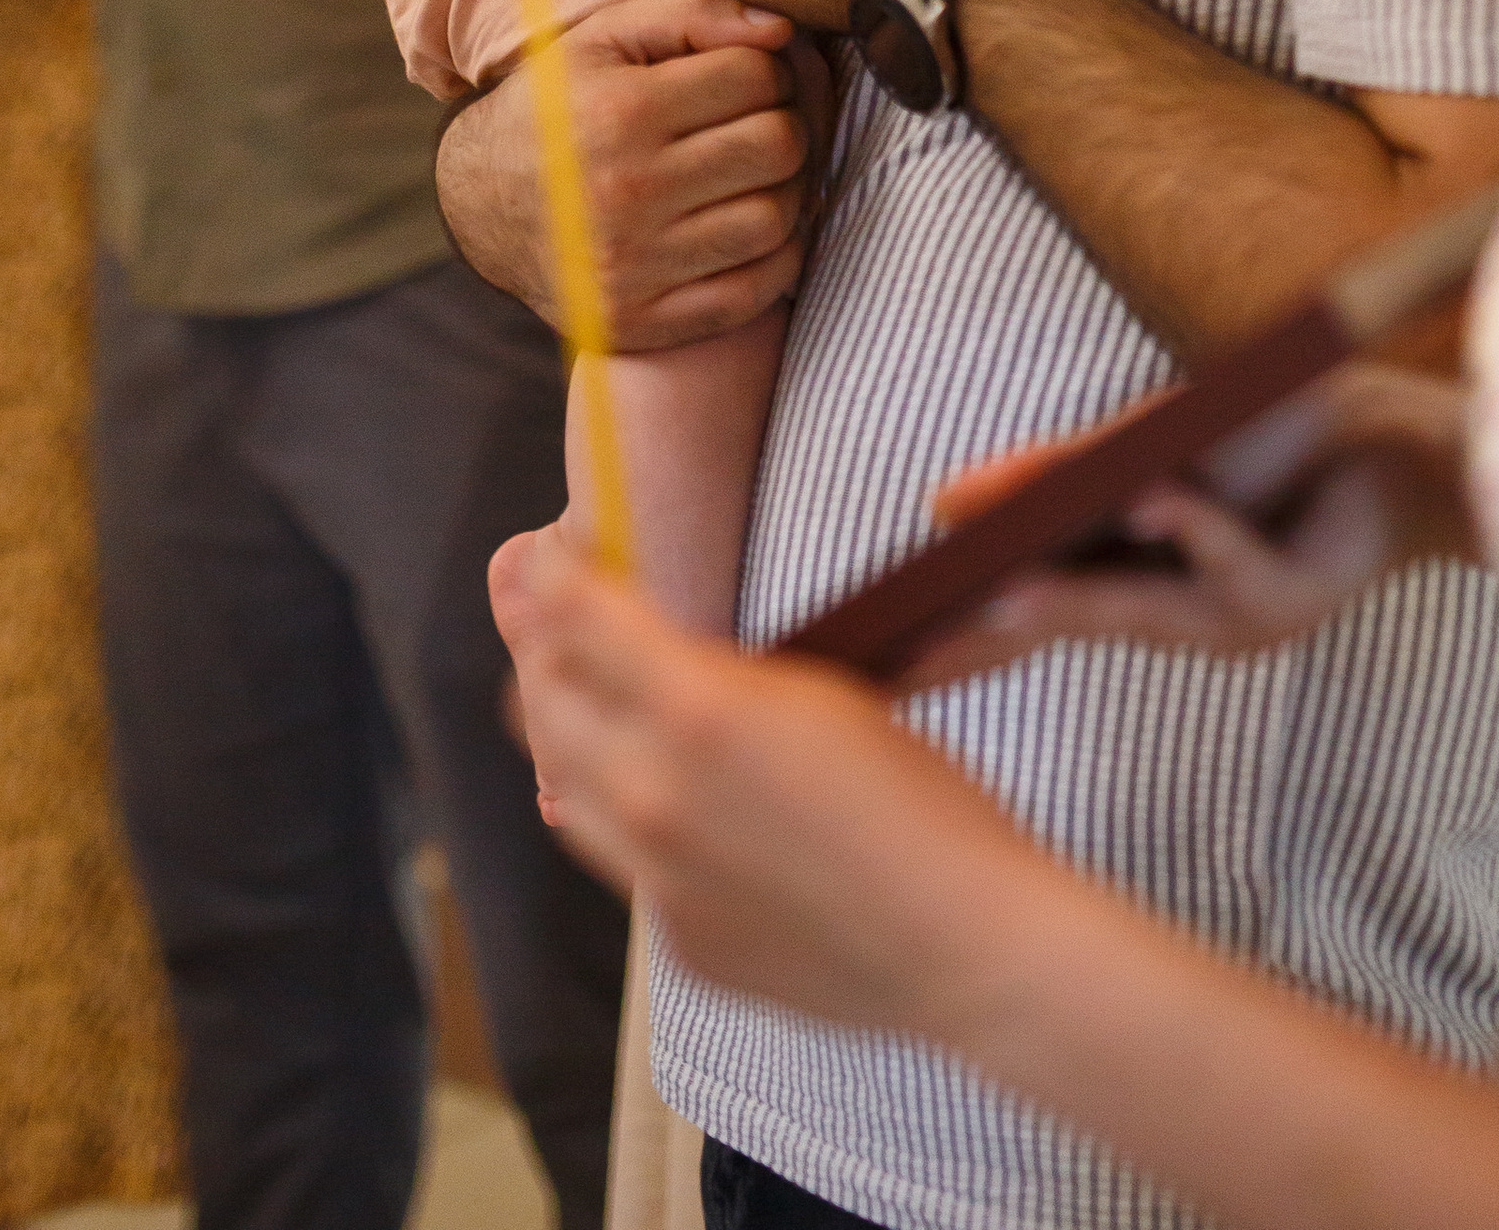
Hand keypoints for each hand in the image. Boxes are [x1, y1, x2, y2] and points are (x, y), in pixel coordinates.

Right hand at [437, 0, 810, 349]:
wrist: (481, 205)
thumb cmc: (560, 106)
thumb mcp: (606, 36)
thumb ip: (692, 10)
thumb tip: (780, 29)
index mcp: (621, 111)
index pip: (757, 77)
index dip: (769, 68)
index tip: (749, 79)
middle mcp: (627, 190)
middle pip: (779, 147)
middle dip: (787, 125)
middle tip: (762, 124)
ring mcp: (636, 265)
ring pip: (776, 220)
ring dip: (786, 191)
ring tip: (754, 175)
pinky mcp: (645, 320)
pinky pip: (755, 290)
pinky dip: (774, 257)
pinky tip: (746, 226)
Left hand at [494, 547, 1029, 1040]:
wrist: (961, 942)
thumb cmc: (919, 797)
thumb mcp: (819, 687)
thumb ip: (711, 661)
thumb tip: (638, 627)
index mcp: (697, 711)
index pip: (569, 615)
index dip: (544, 573)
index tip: (538, 553)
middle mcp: (654, 797)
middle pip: (540, 698)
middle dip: (538, 644)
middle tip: (548, 613)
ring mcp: (657, 881)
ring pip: (559, 784)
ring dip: (564, 730)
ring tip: (587, 695)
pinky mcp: (677, 945)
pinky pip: (619, 861)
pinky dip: (624, 814)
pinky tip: (661, 795)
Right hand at [891, 363, 1479, 691]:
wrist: (1392, 439)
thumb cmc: (1270, 434)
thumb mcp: (1148, 447)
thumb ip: (1060, 477)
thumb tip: (947, 504)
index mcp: (1133, 578)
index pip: (1027, 618)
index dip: (954, 644)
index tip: (876, 663)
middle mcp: (1176, 614)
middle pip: (1065, 627)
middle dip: (983, 645)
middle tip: (905, 656)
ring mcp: (1233, 617)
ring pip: (1141, 611)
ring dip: (1073, 600)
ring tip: (997, 595)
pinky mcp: (1294, 597)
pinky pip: (1232, 564)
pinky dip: (1192, 530)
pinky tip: (1151, 498)